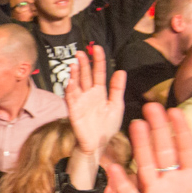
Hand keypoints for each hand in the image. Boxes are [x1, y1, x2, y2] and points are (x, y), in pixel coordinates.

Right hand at [64, 44, 124, 158]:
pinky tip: (71, 81)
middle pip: (85, 75)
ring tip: (75, 64)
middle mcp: (89, 94)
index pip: (99, 72)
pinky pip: (71, 98)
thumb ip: (117, 89)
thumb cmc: (107, 126)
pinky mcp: (74, 111)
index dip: (98, 60)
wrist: (99, 144)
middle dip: (83, 64)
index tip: (97, 48)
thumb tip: (121, 71)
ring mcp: (80, 101)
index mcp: (100, 92)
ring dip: (74, 74)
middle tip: (81, 52)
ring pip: (76, 84)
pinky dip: (70, 89)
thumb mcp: (117, 105)